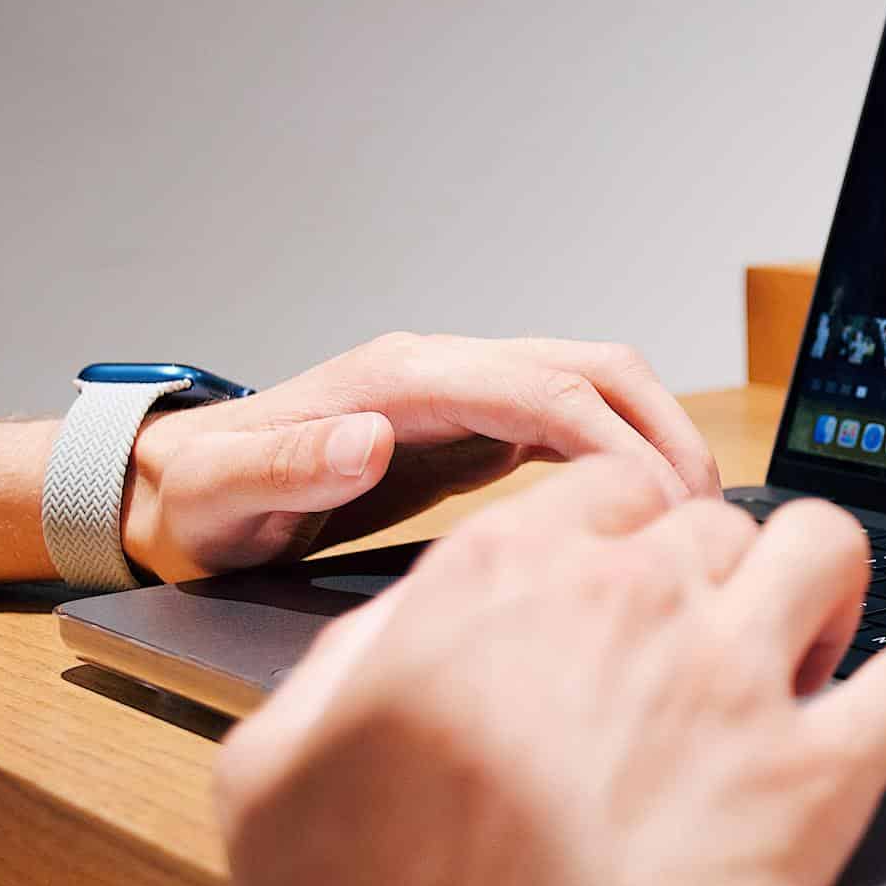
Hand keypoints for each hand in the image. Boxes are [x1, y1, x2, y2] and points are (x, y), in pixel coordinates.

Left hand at [123, 334, 719, 582]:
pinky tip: (644, 514)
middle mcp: (443, 369)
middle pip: (594, 367)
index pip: (546, 390)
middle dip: (666, 431)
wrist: (177, 493)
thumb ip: (288, 466)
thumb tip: (366, 438)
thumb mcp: (222, 498)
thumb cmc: (200, 506)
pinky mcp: (473, 423)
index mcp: (400, 380)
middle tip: (709, 515)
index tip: (665, 508)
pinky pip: (574, 420)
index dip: (619, 445)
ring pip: (597, 384)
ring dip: (658, 437)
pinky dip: (626, 454)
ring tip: (694, 519)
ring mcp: (464, 390)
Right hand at [200, 466, 885, 885]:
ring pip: (831, 549)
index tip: (643, 589)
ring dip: (827, 594)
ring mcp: (731, 685)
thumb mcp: (288, 756)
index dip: (635, 543)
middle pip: (722, 526)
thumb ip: (368, 654)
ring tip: (814, 655)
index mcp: (502, 581)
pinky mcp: (813, 783)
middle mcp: (628, 604)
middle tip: (716, 654)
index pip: (612, 493)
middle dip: (723, 582)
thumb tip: (422, 619)